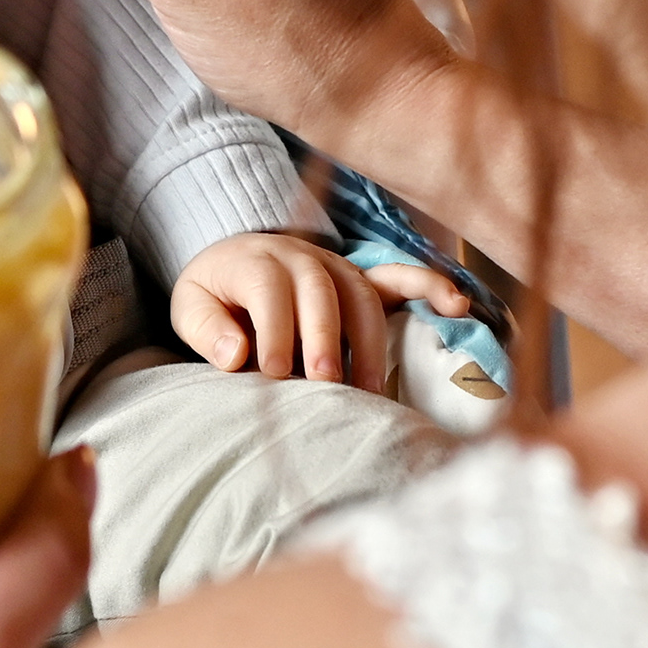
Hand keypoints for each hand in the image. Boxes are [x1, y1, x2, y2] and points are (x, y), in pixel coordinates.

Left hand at [170, 231, 406, 384]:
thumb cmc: (216, 293)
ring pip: (361, 296)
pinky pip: (399, 278)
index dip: (272, 329)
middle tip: (323, 383)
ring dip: (368, 341)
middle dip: (324, 338)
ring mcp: (338, 266)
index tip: (269, 372)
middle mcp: (302, 257)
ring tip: (366, 391)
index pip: (269, 290)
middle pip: (320, 292)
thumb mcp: (191, 304)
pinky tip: (456, 306)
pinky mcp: (361, 279)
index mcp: (256, 260)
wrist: (237, 256)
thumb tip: (233, 353)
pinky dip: (428, 288)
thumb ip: (205, 328)